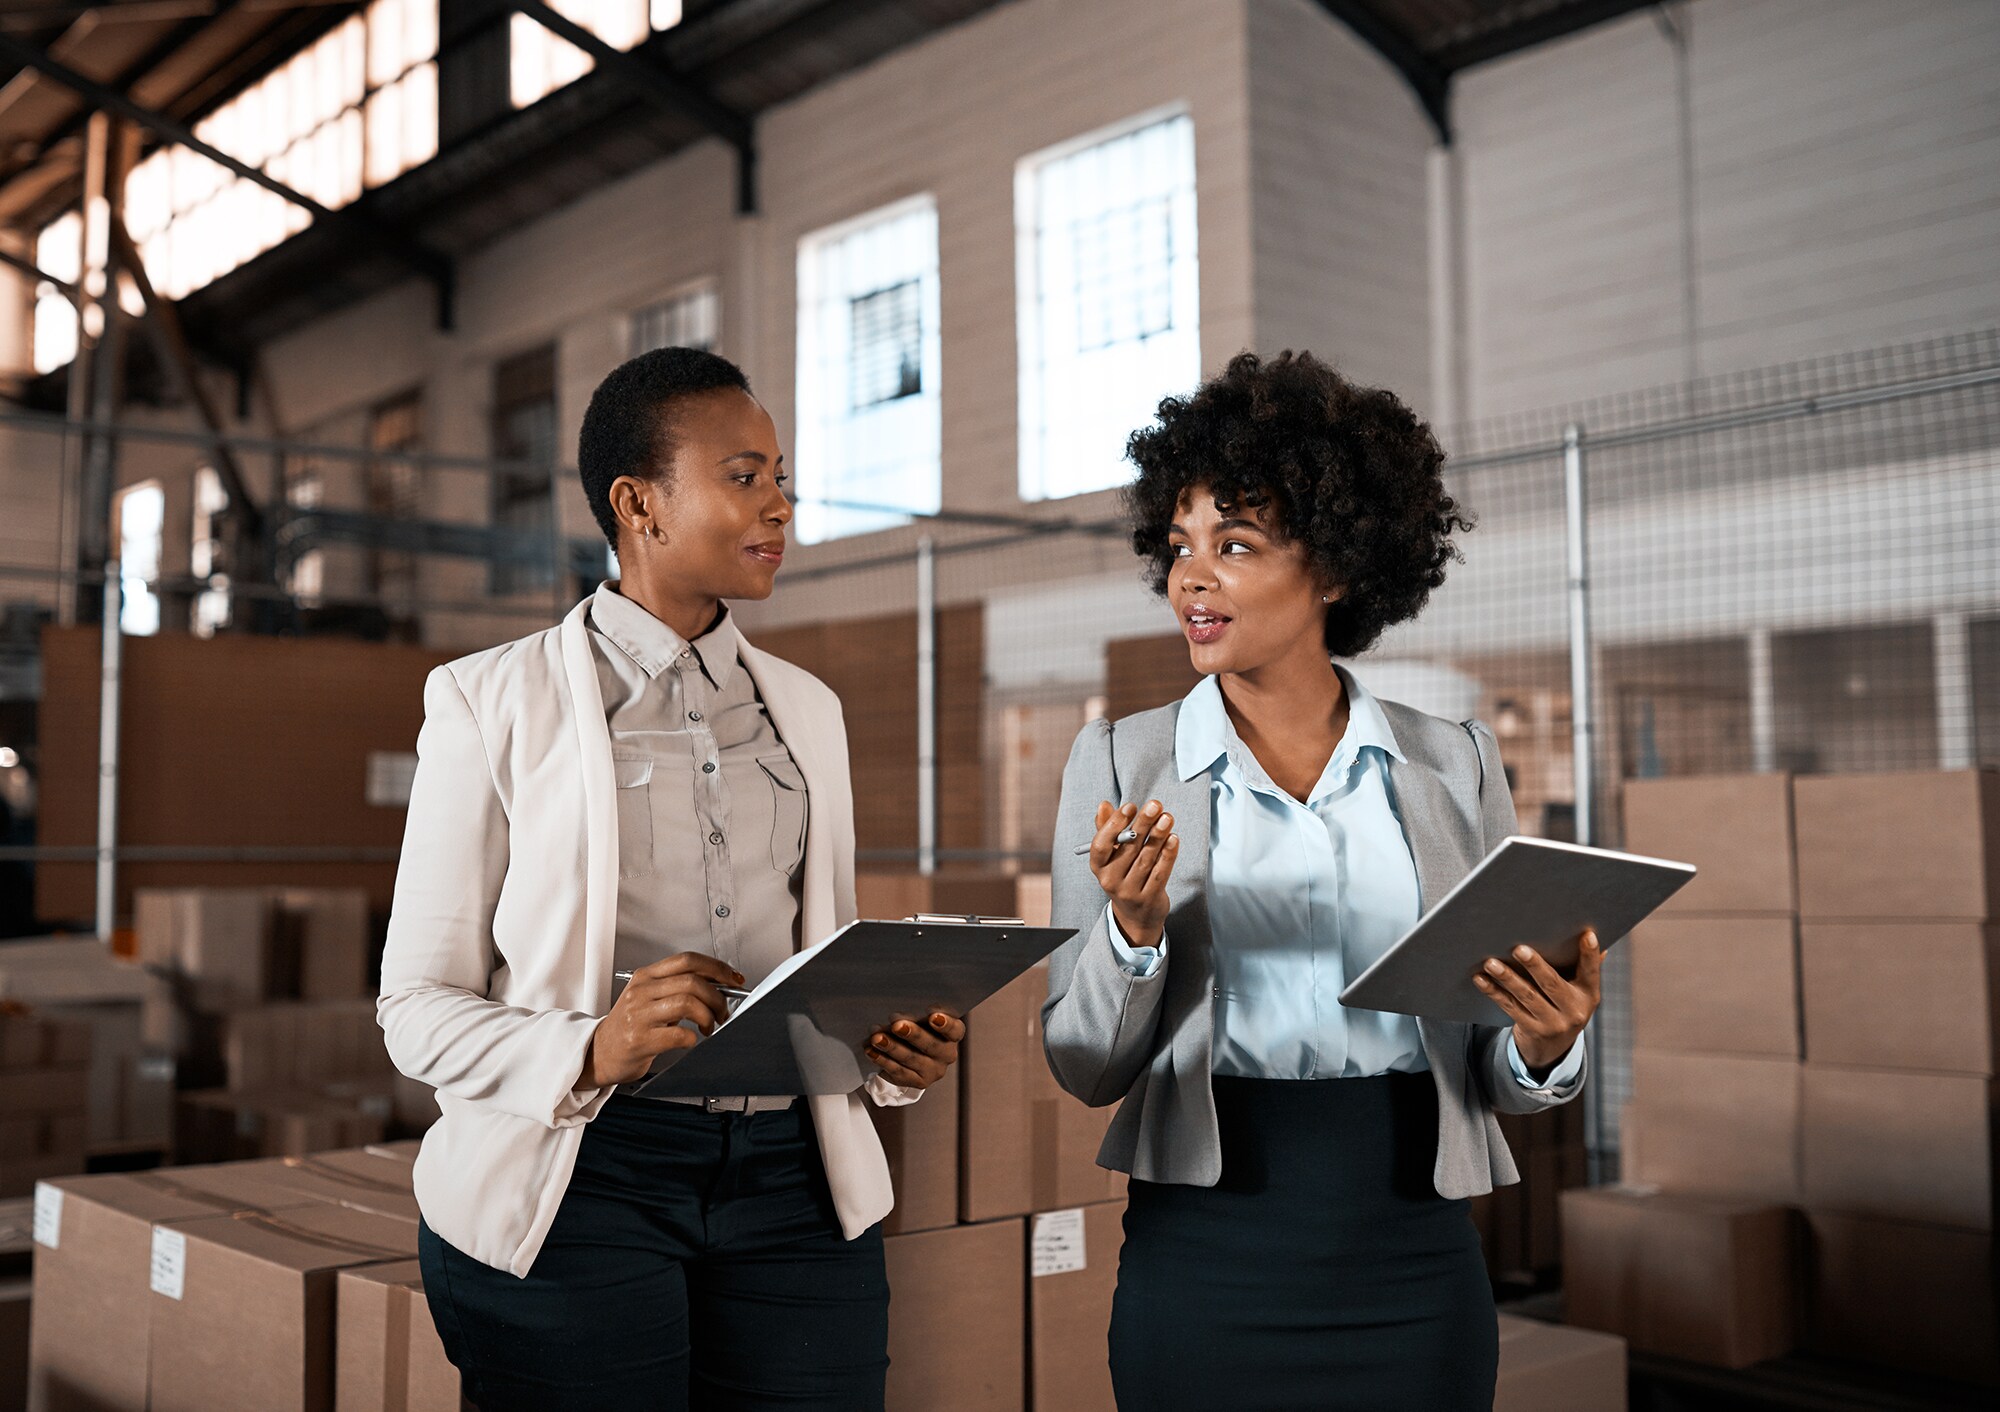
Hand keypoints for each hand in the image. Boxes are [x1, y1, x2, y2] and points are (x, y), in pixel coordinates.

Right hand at [578, 952, 744, 1089]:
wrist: (599, 1052)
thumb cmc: (628, 1025)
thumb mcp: (649, 996)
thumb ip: (678, 986)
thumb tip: (719, 984)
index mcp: (646, 976)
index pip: (688, 960)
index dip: (717, 967)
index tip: (734, 978)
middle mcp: (641, 992)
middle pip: (692, 981)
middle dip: (718, 997)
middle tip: (722, 1011)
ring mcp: (639, 1015)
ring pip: (687, 1003)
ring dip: (708, 1016)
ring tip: (708, 1026)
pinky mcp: (640, 1040)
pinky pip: (678, 1035)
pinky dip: (693, 1038)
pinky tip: (691, 1040)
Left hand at [865, 1010, 966, 1089]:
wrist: (909, 1054)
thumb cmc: (916, 1026)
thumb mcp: (920, 1018)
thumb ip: (916, 1014)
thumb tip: (897, 1007)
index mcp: (953, 1035)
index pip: (954, 1030)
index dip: (945, 1024)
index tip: (933, 1016)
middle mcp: (947, 1054)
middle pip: (931, 1045)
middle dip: (913, 1034)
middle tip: (896, 1025)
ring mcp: (933, 1070)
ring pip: (912, 1059)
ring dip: (892, 1047)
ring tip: (877, 1038)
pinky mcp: (918, 1082)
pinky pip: (899, 1071)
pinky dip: (883, 1060)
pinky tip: (872, 1051)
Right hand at [1091, 799, 1177, 948]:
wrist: (1136, 915)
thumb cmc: (1123, 874)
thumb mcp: (1111, 855)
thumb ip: (1107, 829)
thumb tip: (1104, 805)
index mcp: (1098, 866)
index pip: (1101, 844)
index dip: (1114, 824)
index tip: (1130, 806)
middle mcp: (1111, 880)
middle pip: (1128, 848)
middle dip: (1143, 823)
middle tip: (1155, 805)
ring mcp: (1130, 891)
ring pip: (1146, 858)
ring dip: (1158, 835)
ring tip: (1167, 818)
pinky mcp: (1149, 898)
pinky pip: (1160, 872)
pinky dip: (1168, 854)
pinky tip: (1174, 839)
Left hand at [1473, 929, 1602, 1074]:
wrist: (1553, 1049)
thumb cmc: (1564, 1006)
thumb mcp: (1579, 991)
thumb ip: (1584, 967)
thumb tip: (1591, 936)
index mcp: (1589, 995)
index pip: (1591, 971)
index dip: (1590, 954)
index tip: (1587, 935)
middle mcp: (1574, 1011)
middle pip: (1551, 984)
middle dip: (1535, 965)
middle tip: (1519, 949)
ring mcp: (1553, 1023)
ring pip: (1527, 996)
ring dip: (1507, 978)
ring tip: (1491, 963)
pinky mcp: (1532, 1030)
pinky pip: (1510, 1007)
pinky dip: (1494, 992)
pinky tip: (1481, 979)